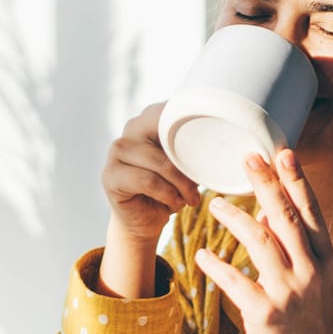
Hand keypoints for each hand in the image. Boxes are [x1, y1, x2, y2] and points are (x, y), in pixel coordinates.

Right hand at [100, 101, 204, 242]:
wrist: (145, 221)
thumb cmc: (170, 189)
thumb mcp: (187, 166)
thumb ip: (196, 150)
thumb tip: (222, 146)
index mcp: (149, 120)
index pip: (172, 112)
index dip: (194, 125)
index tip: (215, 142)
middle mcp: (130, 130)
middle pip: (167, 137)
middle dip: (188, 163)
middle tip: (200, 184)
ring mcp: (117, 151)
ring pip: (160, 162)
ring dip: (180, 184)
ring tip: (189, 198)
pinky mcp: (110, 175)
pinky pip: (147, 181)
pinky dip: (166, 194)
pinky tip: (174, 203)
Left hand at [194, 148, 332, 333]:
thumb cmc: (308, 320)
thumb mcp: (310, 278)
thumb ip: (292, 244)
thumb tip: (270, 210)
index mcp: (322, 257)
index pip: (309, 210)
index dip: (294, 179)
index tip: (281, 151)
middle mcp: (309, 269)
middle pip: (286, 217)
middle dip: (266, 183)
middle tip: (247, 156)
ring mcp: (288, 291)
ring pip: (260, 241)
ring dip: (235, 218)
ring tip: (213, 203)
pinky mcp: (265, 313)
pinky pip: (236, 281)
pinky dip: (217, 266)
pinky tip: (202, 254)